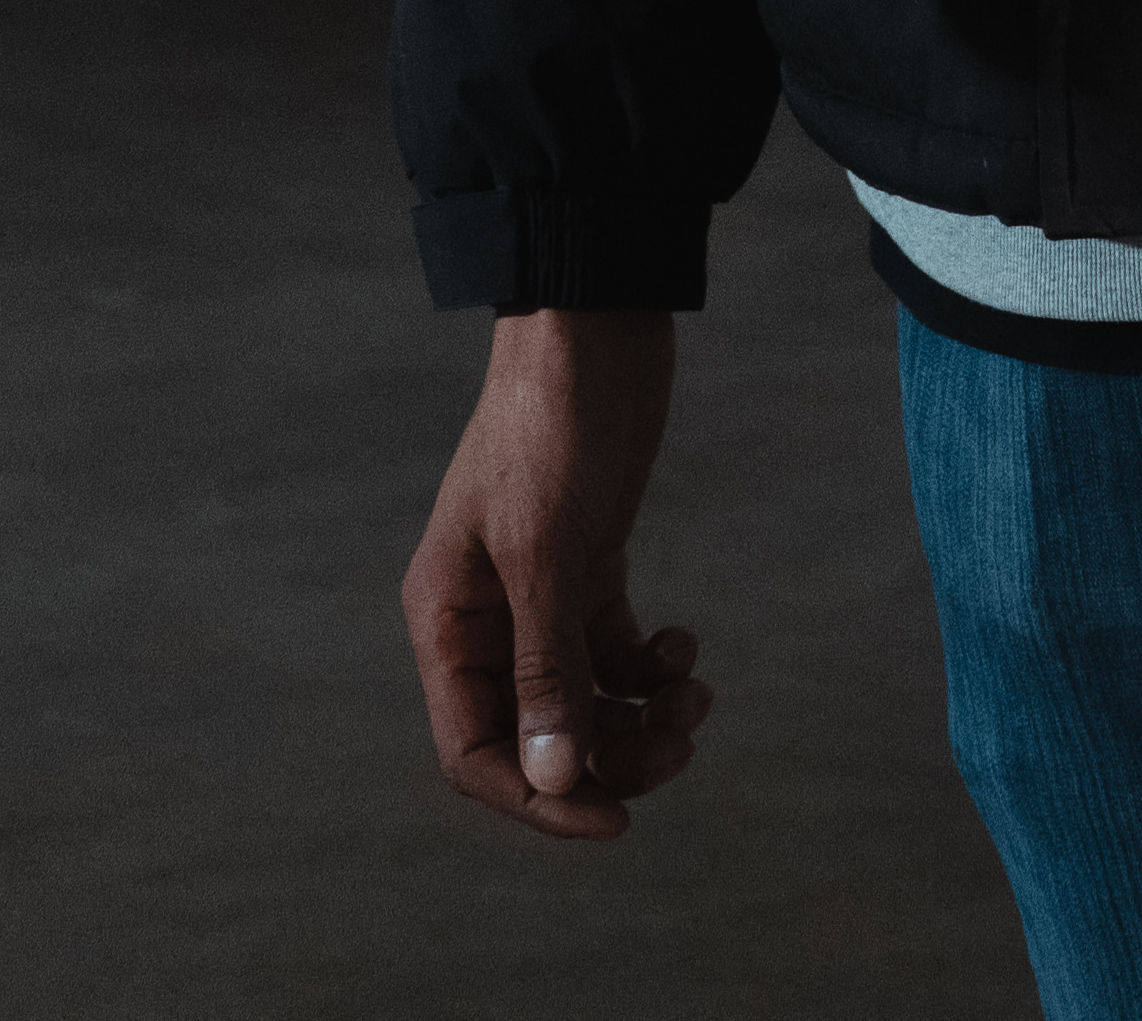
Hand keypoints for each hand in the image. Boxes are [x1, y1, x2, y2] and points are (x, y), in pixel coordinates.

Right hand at [403, 310, 707, 838]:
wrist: (594, 325)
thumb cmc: (548, 423)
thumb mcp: (544, 548)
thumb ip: (549, 666)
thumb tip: (555, 779)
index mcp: (448, 619)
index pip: (476, 751)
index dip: (538, 800)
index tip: (615, 816)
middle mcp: (487, 619)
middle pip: (540, 738)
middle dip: (611, 755)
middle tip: (681, 747)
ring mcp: (539, 595)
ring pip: (585, 702)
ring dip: (641, 717)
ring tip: (693, 693)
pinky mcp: (587, 568)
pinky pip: (615, 656)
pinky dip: (651, 667)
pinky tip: (683, 645)